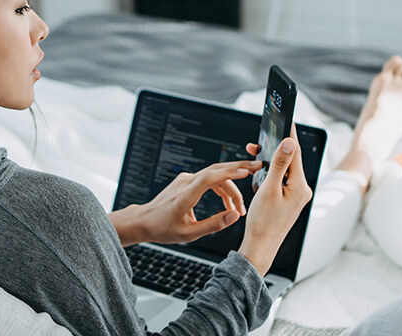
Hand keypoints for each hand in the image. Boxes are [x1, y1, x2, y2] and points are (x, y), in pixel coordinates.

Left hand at [109, 160, 261, 245]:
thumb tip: (234, 216)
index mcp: (186, 194)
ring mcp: (185, 180)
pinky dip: (221, 188)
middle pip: (216, 169)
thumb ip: (213, 224)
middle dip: (239, 167)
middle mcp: (186, 182)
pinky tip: (227, 205)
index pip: (211, 177)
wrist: (144, 221)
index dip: (230, 173)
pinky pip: (208, 180)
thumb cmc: (163, 229)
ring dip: (230, 188)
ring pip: (214, 176)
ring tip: (240, 208)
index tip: (247, 172)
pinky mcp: (186, 182)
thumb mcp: (189, 233)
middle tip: (258, 167)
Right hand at [238, 124, 312, 274]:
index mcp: (300, 186)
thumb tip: (289, 142)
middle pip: (290, 160)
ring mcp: (296, 196)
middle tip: (259, 140)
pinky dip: (271, 173)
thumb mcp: (268, 189)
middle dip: (274, 148)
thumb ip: (279, 164)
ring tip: (255, 155)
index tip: (286, 120)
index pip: (295, 153)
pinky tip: (260, 172)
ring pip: (284, 170)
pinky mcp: (288, 200)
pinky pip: (281, 180)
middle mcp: (302, 190)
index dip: (289, 135)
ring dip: (271, 161)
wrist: (260, 246)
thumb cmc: (263, 222)